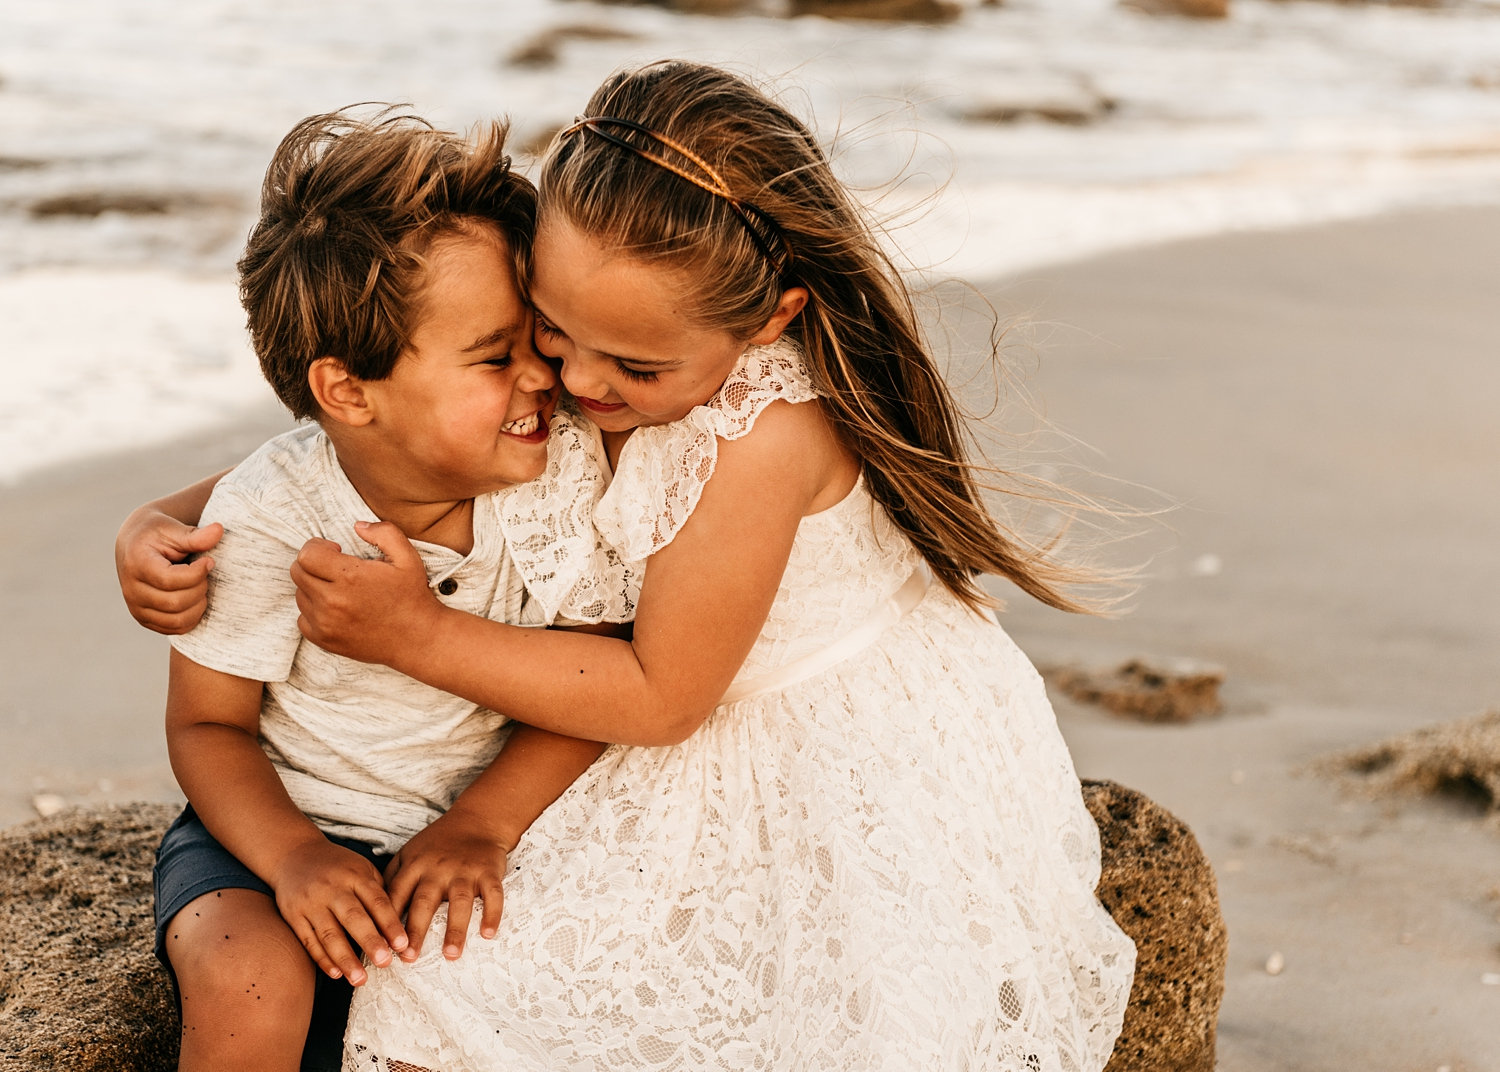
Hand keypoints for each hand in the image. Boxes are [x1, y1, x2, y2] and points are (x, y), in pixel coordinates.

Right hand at [114, 509, 223, 633]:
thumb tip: (219, 530)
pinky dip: (193, 617)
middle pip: (176, 603)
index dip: (197, 573)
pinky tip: (196, 598)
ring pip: (178, 620)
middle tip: (205, 574)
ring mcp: (137, 608)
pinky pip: (176, 629)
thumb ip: (196, 535)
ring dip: (199, 604)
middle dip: (200, 588)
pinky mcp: (145, 620)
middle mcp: (131, 590)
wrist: (136, 546)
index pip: (170, 580)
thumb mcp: (174, 529)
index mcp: (136, 564)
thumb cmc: (157, 535)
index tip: (209, 561)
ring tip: (200, 585)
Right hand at [269, 837, 408, 984]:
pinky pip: (308, 940)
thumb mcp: (361, 868)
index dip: (390, 923)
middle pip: (353, 918)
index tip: (403, 944)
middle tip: (385, 963)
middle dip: (370, 942)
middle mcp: (333, 888)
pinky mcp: (293, 915)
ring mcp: (311, 902)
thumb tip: (400, 923)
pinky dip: (322, 959)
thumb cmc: (337, 867)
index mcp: (355, 875)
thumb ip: (378, 892)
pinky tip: (336, 974)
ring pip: (329, 934)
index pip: (377, 901)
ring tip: (360, 979)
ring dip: (345, 959)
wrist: (294, 854)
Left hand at [292, 522, 441, 666]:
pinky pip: (302, 618)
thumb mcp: (408, 558)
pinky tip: (335, 609)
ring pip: (300, 595)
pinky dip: (313, 611)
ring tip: (339, 589)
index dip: (318, 546)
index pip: (306, 554)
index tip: (335, 550)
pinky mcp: (324, 640)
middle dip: (313, 563)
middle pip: (298, 572)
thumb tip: (358, 526)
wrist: (417, 639)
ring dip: (314, 587)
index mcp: (350, 577)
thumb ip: (384, 533)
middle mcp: (333, 602)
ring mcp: (326, 624)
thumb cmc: (412, 597)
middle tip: (335, 567)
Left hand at [384, 807, 510, 961]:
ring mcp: (464, 871)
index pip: (397, 896)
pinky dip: (492, 913)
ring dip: (454, 929)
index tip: (382, 947)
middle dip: (416, 931)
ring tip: (450, 955)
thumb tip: (372, 912)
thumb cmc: (438, 843)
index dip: (387, 922)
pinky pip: (492, 894)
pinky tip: (488, 934)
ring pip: (459, 901)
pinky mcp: (488, 872)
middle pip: (424, 902)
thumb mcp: (409, 853)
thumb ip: (392, 878)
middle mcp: (438, 869)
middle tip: (409, 959)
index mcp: (414, 866)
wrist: (476, 821)